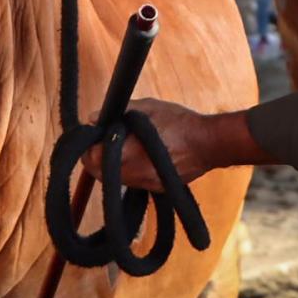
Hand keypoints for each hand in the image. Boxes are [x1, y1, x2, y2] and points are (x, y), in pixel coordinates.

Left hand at [81, 98, 214, 192]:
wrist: (208, 144)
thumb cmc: (179, 122)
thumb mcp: (149, 108)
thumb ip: (120, 113)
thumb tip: (94, 118)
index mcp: (130, 153)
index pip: (94, 159)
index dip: (89, 148)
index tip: (93, 138)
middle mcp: (135, 174)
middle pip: (100, 174)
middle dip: (96, 160)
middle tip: (100, 144)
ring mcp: (146, 184)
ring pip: (115, 181)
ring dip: (111, 167)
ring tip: (118, 149)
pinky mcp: (155, 189)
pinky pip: (132, 182)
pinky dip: (128, 172)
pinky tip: (136, 158)